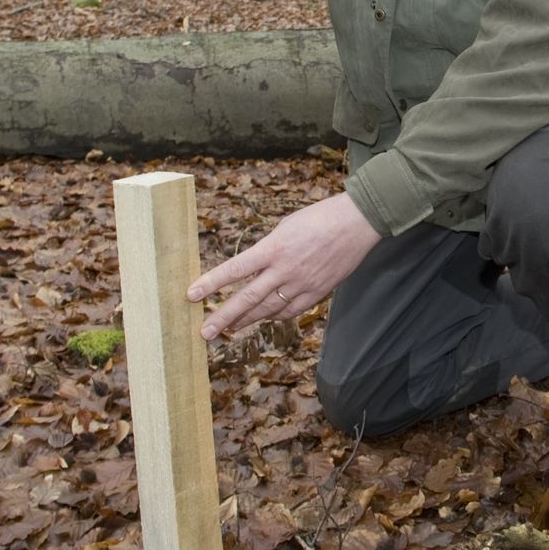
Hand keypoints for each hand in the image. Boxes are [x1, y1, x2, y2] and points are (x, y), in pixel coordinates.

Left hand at [190, 192, 380, 339]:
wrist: (357, 223)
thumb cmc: (320, 218)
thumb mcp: (285, 227)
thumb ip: (268, 250)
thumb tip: (255, 268)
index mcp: (274, 247)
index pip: (235, 269)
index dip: (211, 284)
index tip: (191, 295)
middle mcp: (285, 269)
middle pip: (248, 298)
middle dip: (223, 316)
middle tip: (204, 332)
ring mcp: (302, 284)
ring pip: (267, 309)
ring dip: (245, 320)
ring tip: (227, 329)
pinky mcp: (317, 293)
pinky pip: (290, 310)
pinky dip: (274, 316)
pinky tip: (263, 318)